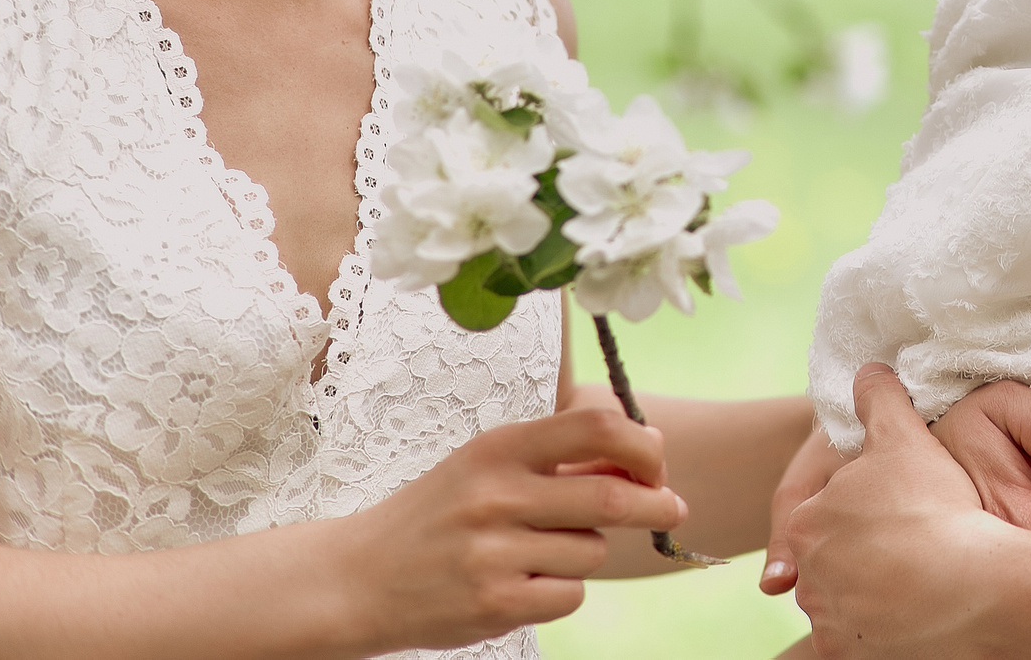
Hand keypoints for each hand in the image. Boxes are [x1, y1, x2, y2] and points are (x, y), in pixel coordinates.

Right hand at [340, 407, 685, 653]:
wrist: (358, 577)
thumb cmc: (439, 513)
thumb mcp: (487, 465)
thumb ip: (559, 457)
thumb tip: (647, 453)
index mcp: (500, 447)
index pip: (598, 426)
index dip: (643, 445)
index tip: (656, 462)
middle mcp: (497, 495)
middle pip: (612, 496)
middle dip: (656, 503)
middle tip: (672, 508)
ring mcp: (494, 553)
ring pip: (592, 551)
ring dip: (585, 552)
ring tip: (539, 550)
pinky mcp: (494, 604)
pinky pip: (570, 595)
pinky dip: (561, 591)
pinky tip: (523, 583)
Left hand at [778, 364, 1023, 657]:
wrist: (968, 587)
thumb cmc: (932, 506)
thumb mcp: (903, 436)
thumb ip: (879, 399)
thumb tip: (866, 371)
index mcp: (806, 521)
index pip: (824, 510)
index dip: (863, 503)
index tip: (898, 504)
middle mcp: (807, 579)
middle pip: (835, 559)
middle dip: (865, 550)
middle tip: (914, 538)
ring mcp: (829, 624)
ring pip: (849, 601)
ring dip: (875, 591)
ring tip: (924, 575)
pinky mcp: (852, 658)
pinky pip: (867, 640)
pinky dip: (887, 629)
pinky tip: (922, 610)